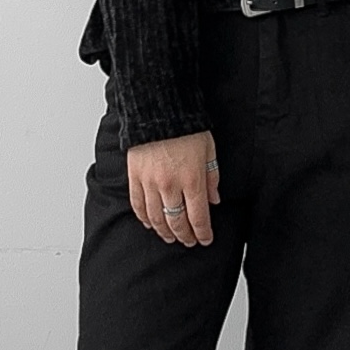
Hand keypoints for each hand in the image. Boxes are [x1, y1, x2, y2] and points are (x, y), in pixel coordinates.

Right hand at [127, 130, 220, 246]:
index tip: (205, 240)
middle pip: (177, 222)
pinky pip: (138, 205)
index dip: (203, 233)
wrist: (158, 108)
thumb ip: (212, 178)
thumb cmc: (186, 126)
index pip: (198, 218)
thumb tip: (214, 200)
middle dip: (185, 236)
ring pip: (156, 218)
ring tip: (171, 237)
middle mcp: (170, 185)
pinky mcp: (135, 176)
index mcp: (192, 180)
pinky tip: (150, 224)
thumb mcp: (209, 150)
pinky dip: (144, 218)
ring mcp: (150, 182)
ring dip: (165, 231)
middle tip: (189, 241)